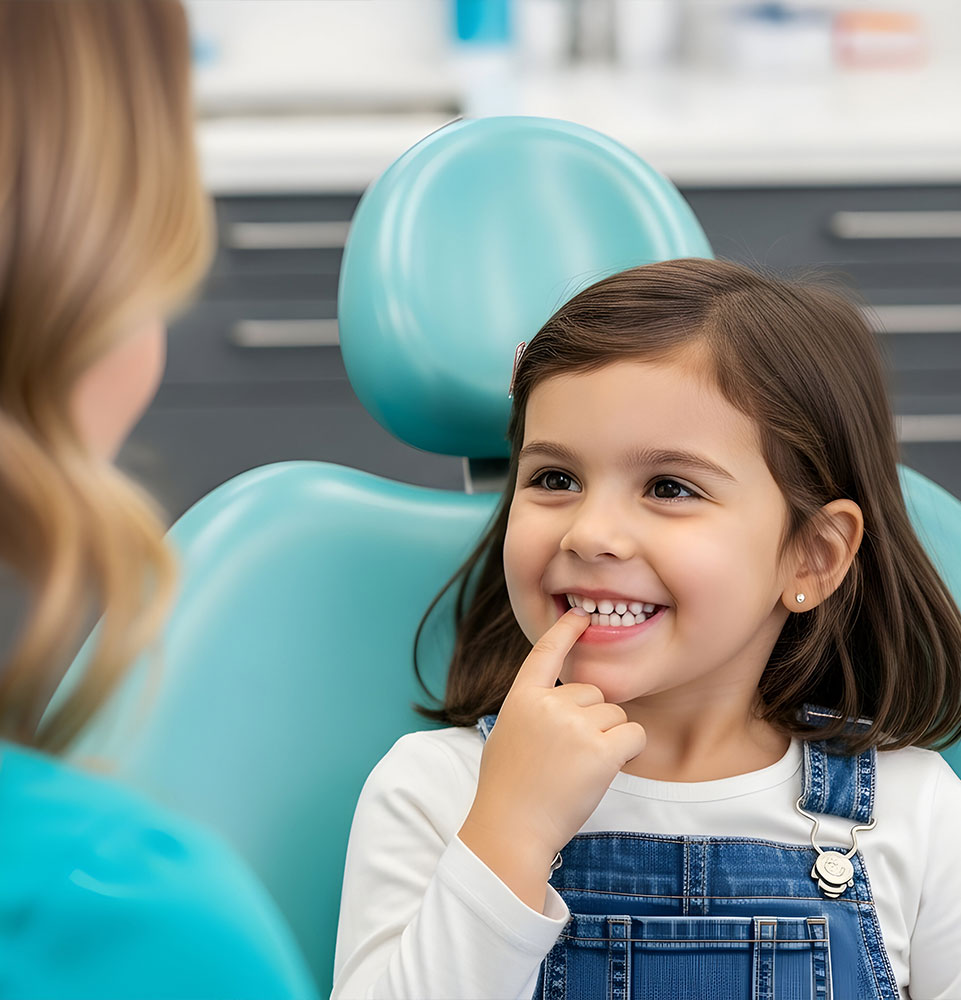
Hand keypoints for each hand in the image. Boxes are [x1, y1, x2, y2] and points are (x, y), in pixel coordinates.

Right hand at [462, 608, 646, 867]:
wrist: (511, 829)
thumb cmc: (509, 788)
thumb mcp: (509, 733)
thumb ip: (534, 708)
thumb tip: (564, 696)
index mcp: (522, 697)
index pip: (545, 653)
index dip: (565, 631)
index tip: (580, 614)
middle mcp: (549, 704)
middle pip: (595, 693)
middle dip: (593, 721)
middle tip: (569, 758)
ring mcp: (574, 726)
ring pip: (617, 715)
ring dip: (610, 738)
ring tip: (579, 769)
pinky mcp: (600, 751)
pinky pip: (634, 735)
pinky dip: (630, 751)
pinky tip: (607, 770)